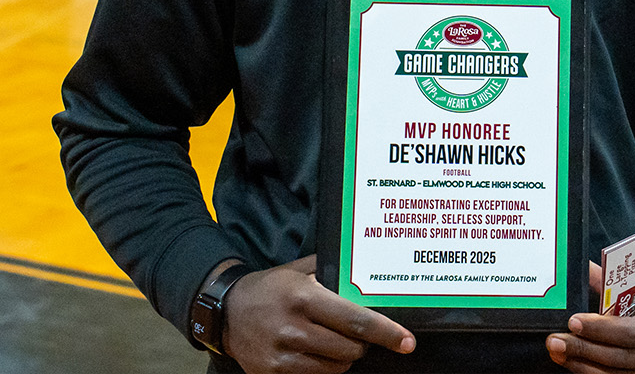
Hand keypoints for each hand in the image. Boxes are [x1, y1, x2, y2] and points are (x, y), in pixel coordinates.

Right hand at [223, 255, 414, 373]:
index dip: (387, 333)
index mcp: (305, 299)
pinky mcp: (272, 373)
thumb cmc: (273, 287)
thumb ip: (335, 272)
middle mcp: (294, 328)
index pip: (357, 322)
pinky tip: (313, 351)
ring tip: (330, 339)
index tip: (407, 342)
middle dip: (362, 343)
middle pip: (351, 349)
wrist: (227, 311)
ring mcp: (281, 355)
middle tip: (354, 332)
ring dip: (343, 356)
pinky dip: (323, 367)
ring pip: (337, 367)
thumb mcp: (302, 271)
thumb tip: (373, 273)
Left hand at [546, 262, 634, 373]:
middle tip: (556, 341)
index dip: (601, 330)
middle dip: (585, 351)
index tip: (574, 321)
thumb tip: (585, 271)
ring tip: (561, 353)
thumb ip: (621, 280)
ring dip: (586, 367)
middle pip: (623, 359)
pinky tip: (580, 364)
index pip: (633, 332)